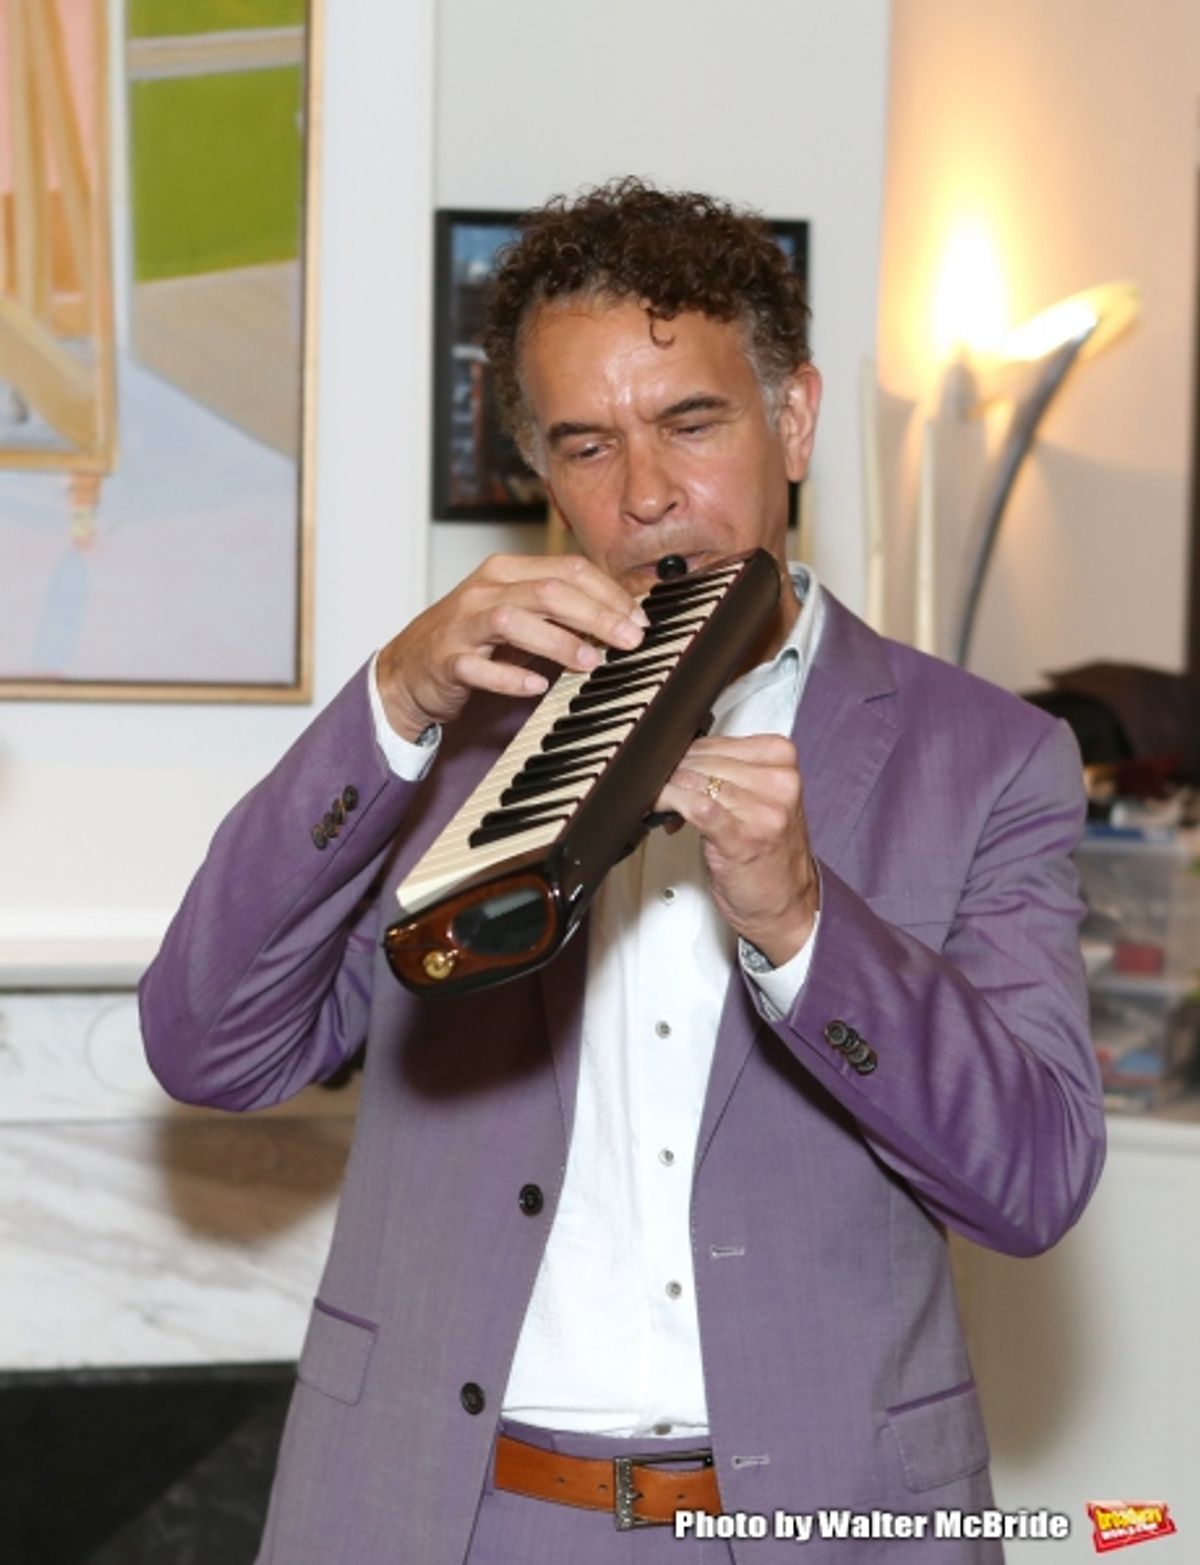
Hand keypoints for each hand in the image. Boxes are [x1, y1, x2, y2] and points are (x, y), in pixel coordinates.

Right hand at [376, 554, 647, 739]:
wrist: (408, 670)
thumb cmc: (472, 640)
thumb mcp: (519, 614)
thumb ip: (561, 610)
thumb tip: (623, 616)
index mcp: (506, 571)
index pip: (568, 569)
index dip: (609, 592)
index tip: (640, 619)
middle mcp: (484, 590)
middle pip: (548, 590)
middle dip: (597, 614)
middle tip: (631, 639)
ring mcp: (462, 624)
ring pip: (513, 621)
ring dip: (558, 640)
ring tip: (591, 662)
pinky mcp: (446, 660)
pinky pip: (478, 667)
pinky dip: (509, 676)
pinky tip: (537, 686)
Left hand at [654, 733, 818, 965]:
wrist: (787, 906)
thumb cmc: (770, 855)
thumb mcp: (761, 799)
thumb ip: (730, 772)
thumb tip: (679, 760)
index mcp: (783, 761)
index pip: (718, 742)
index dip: (686, 756)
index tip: (674, 772)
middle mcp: (779, 783)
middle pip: (703, 760)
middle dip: (674, 775)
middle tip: (664, 795)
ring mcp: (764, 810)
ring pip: (694, 780)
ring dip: (668, 792)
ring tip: (665, 807)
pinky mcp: (743, 836)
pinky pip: (695, 806)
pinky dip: (671, 805)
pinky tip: (665, 815)